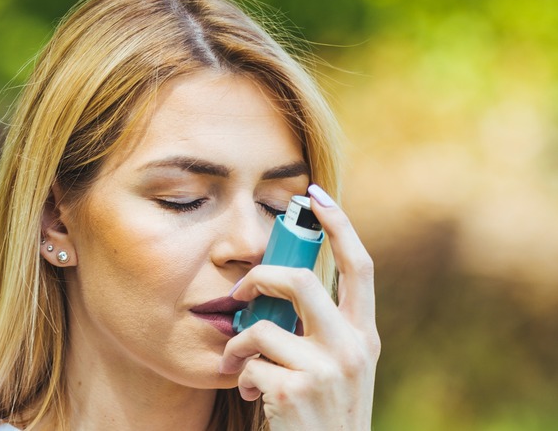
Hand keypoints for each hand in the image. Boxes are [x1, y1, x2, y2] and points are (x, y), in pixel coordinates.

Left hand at [219, 185, 379, 429]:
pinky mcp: (294, 391)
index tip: (316, 194)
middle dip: (260, 277)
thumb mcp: (340, 367)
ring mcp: (325, 371)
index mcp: (365, 336)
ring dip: (239, 344)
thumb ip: (322, 328)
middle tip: (240, 290)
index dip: (340, 224)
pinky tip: (250, 393)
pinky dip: (241, 376)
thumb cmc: (326, 412)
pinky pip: (249, 364)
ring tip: (239, 362)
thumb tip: (279, 286)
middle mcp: (352, 348)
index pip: (360, 266)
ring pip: (262, 327)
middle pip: (301, 281)